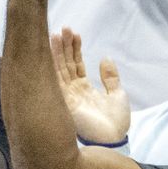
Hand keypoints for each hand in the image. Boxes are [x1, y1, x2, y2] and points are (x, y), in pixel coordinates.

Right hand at [51, 27, 128, 143]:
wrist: (113, 140)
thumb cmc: (116, 123)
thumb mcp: (117, 95)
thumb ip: (110, 78)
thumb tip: (105, 58)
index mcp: (84, 90)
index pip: (76, 65)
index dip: (75, 49)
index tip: (75, 33)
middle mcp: (72, 92)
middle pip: (65, 65)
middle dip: (64, 46)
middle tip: (63, 28)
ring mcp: (66, 97)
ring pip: (58, 70)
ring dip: (56, 52)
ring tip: (55, 34)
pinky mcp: (63, 103)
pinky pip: (55, 81)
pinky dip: (52, 66)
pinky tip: (50, 53)